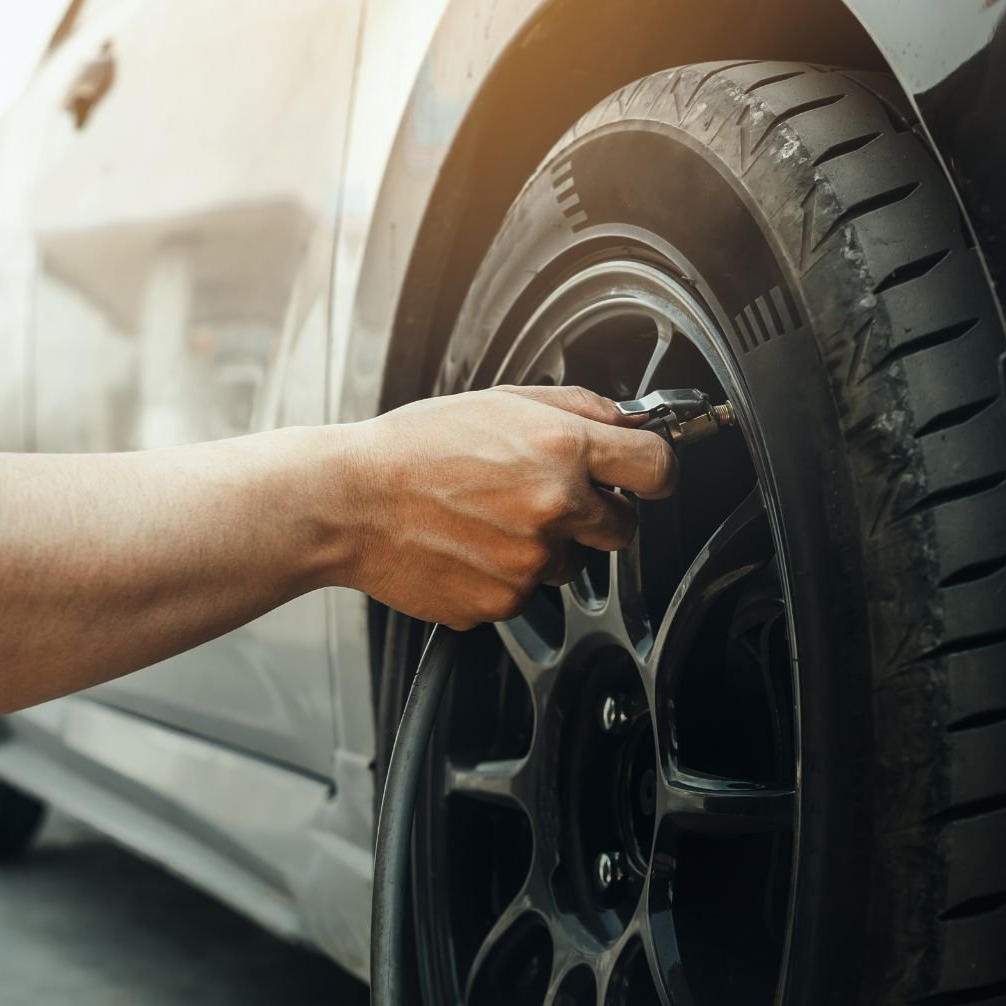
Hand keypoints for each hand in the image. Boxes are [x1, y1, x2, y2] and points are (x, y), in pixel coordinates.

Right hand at [342, 385, 677, 628]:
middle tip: (546, 496)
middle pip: (623, 528)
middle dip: (598, 514)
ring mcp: (530, 563)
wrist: (349, 502)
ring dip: (544, 545)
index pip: (656, 469)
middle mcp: (554, 508)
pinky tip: (468, 546)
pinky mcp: (503, 603)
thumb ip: (576, 408)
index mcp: (560, 450)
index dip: (656, 473)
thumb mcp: (499, 402)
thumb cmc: (413, 448)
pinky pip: (526, 592)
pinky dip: (505, 575)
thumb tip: (628, 422)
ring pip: (569, 563)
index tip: (647, 477)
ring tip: (487, 518)